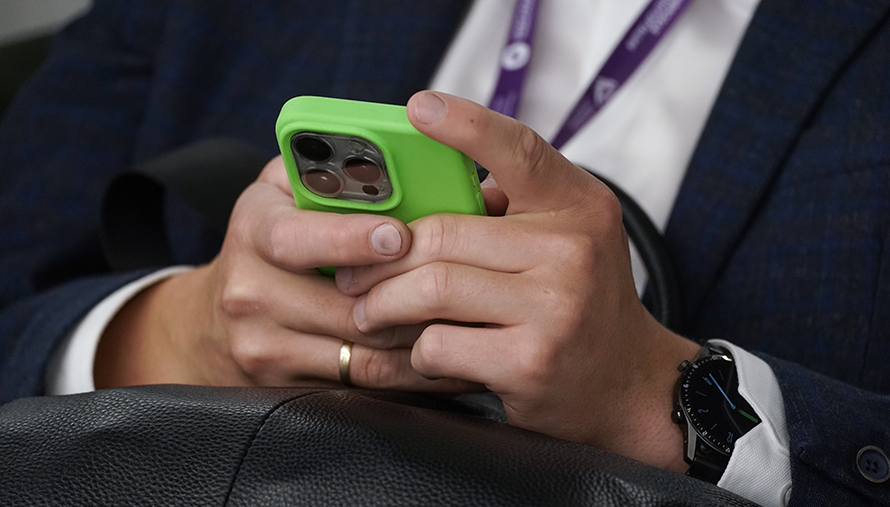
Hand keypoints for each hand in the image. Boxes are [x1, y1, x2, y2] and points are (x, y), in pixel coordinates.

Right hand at [94, 155, 474, 392]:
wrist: (211, 321)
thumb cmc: (270, 240)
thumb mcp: (283, 191)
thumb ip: (332, 170)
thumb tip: (408, 163)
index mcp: (255, 228)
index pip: (296, 237)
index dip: (351, 238)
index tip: (400, 236)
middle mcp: (250, 290)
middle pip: (344, 306)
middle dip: (411, 298)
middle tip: (465, 286)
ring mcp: (263, 345)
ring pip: (362, 353)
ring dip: (421, 339)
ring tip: (467, 321)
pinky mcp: (282, 386)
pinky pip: (360, 385)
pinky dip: (408, 374)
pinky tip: (444, 359)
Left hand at [335, 91, 699, 470]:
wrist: (628, 382)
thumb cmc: (580, 302)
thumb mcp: (567, 238)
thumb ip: (510, 211)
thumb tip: (418, 194)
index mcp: (579, 205)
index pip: (518, 149)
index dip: (464, 124)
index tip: (418, 107)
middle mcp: (572, 250)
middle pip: (442, 234)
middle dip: (382, 257)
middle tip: (354, 272)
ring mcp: (555, 308)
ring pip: (431, 287)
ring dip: (384, 303)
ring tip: (369, 309)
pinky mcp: (531, 362)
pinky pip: (439, 343)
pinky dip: (418, 348)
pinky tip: (426, 349)